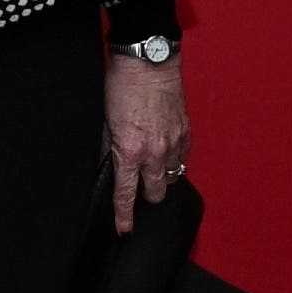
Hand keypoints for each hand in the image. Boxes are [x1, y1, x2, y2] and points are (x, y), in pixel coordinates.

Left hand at [104, 53, 191, 232]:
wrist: (148, 63)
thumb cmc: (122, 87)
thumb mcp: (105, 121)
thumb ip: (109, 148)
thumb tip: (109, 166)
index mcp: (129, 151)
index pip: (125, 194)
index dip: (124, 216)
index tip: (124, 229)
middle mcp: (154, 152)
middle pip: (156, 193)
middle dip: (146, 195)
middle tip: (138, 186)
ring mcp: (174, 143)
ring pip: (171, 178)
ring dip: (161, 177)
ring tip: (151, 165)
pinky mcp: (186, 133)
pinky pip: (183, 159)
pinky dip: (174, 160)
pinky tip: (164, 151)